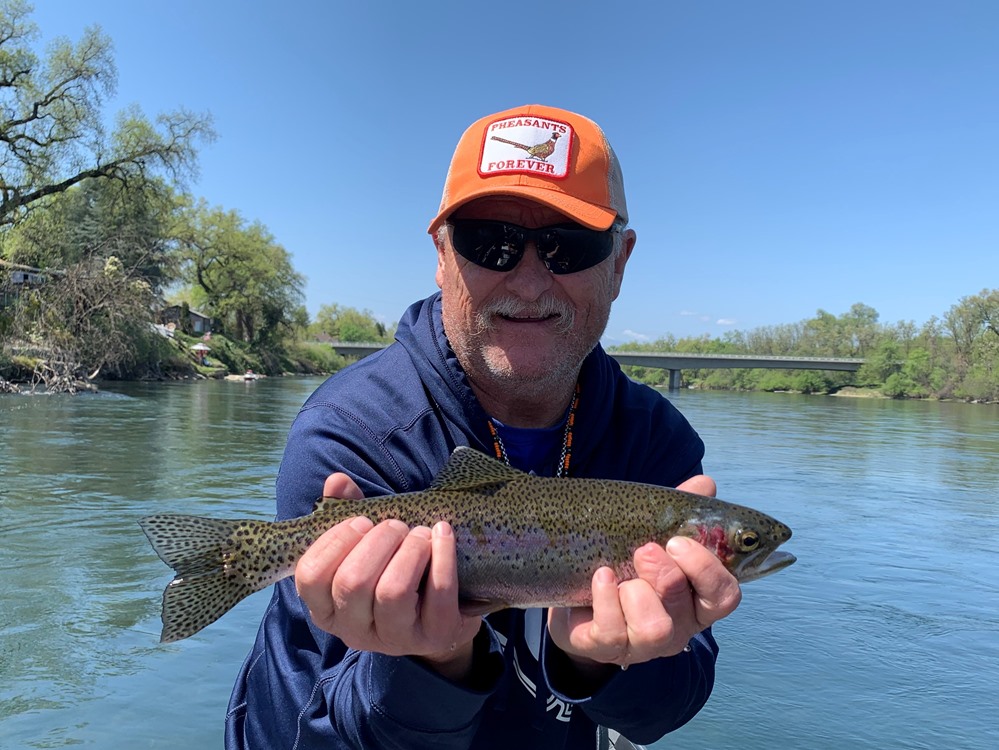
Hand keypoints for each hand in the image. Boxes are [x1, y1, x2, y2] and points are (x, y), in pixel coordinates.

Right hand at [294, 473, 481, 679]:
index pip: (310, 576)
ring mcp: (394, 639)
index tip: (361, 521)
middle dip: (378, 542)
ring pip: (392, 592)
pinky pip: (437, 595)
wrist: (439, 618)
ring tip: (420, 533)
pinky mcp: (434, 637)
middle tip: (396, 526)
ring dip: (410, 550)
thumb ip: (346, 512)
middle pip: (352, 582)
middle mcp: (353, 630)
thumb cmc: (391, 572)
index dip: (336, 541)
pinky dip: (442, 557)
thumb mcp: (365, 546)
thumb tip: (337, 481)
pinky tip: (443, 535)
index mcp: (326, 608)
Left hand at [547, 474, 741, 671]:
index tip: (678, 541)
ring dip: (636, 592)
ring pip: (654, 629)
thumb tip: (705, 484)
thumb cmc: (626, 563)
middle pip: (686, 608)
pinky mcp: (606, 648)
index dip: (707, 569)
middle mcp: (677, 627)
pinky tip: (600, 578)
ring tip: (618, 571)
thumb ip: (679, 511)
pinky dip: (605, 599)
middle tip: (645, 549)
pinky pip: (611, 632)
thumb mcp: (652, 534)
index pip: (724, 595)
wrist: (578, 593)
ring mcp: (642, 644)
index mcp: (695, 600)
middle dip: (665, 574)